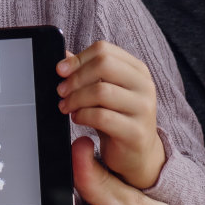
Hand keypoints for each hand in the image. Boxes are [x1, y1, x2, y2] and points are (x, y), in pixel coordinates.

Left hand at [56, 42, 164, 188]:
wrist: (138, 154)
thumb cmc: (118, 118)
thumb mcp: (104, 91)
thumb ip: (87, 72)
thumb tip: (64, 56)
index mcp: (137, 70)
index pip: (104, 50)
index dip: (78, 59)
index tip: (60, 70)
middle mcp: (144, 85)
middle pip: (103, 64)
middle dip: (76, 77)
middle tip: (61, 91)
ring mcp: (143, 108)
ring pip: (101, 90)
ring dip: (76, 98)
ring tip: (66, 107)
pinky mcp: (136, 131)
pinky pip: (101, 116)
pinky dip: (83, 115)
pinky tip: (77, 118)